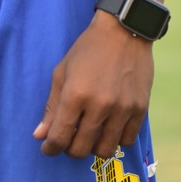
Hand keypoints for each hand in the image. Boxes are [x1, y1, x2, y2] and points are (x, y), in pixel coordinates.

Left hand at [33, 10, 154, 159]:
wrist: (124, 31)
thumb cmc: (88, 49)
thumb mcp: (63, 71)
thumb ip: (51, 106)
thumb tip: (40, 135)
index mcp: (75, 94)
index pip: (59, 137)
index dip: (50, 147)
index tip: (48, 147)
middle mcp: (99, 105)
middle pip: (81, 149)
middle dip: (69, 149)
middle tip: (68, 139)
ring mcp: (122, 109)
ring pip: (104, 150)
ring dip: (93, 147)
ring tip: (89, 134)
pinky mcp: (140, 109)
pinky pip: (126, 141)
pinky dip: (115, 140)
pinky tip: (109, 128)